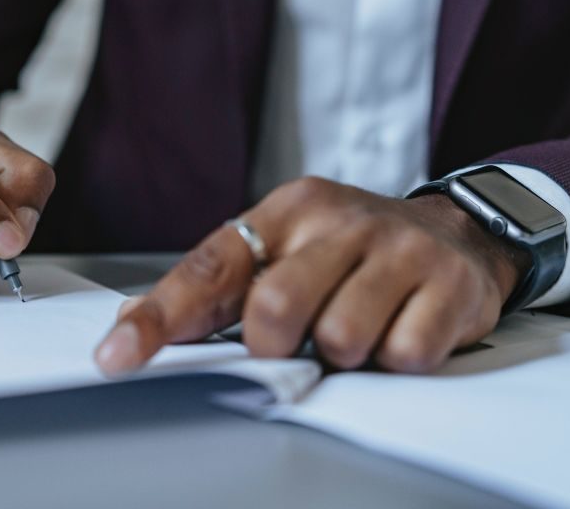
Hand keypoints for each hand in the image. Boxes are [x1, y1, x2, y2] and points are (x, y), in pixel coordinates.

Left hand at [96, 177, 531, 374]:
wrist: (452, 231)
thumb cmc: (352, 247)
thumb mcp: (287, 245)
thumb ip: (222, 284)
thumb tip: (136, 322)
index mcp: (287, 210)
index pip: (210, 267)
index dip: (160, 316)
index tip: (117, 358)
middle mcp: (339, 221)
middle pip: (275, 308)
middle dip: (277, 344)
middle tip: (299, 336)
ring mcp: (396, 249)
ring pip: (341, 337)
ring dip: (342, 352)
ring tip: (358, 324)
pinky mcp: (446, 283)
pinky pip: (404, 353)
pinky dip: (394, 358)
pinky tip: (401, 326)